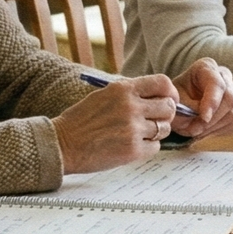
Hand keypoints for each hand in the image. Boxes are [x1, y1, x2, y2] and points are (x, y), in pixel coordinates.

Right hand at [52, 74, 179, 172]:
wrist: (62, 144)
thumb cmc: (81, 120)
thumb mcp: (104, 95)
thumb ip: (130, 94)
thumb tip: (159, 96)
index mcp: (123, 89)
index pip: (163, 83)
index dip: (170, 92)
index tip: (168, 99)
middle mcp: (131, 106)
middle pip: (169, 107)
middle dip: (165, 114)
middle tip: (154, 120)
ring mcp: (133, 129)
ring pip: (164, 128)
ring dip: (155, 132)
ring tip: (138, 134)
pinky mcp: (132, 150)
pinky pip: (155, 147)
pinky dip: (147, 148)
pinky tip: (132, 146)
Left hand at [173, 59, 232, 139]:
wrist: (181, 108)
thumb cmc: (177, 100)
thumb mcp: (173, 102)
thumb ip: (185, 109)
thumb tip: (202, 120)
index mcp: (206, 67)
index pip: (216, 82)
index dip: (212, 101)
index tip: (204, 117)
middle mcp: (224, 76)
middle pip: (229, 98)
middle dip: (211, 119)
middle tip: (193, 130)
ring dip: (212, 127)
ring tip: (194, 130)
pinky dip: (218, 130)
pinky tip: (205, 128)